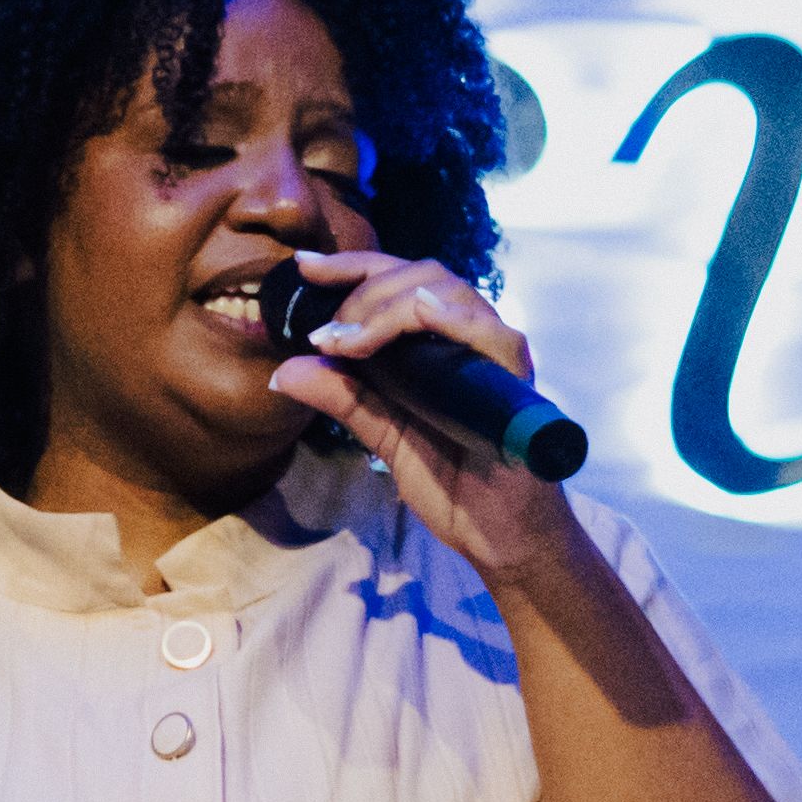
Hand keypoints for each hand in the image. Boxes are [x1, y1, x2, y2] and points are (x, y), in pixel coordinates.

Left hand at [266, 248, 585, 588]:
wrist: (494, 535)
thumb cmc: (451, 482)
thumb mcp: (382, 435)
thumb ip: (342, 398)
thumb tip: (283, 370)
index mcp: (437, 342)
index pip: (397, 281)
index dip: (350, 267)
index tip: (304, 268)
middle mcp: (469, 336)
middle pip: (418, 275)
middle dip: (362, 293)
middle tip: (328, 336)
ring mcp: (494, 353)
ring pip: (445, 292)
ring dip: (388, 307)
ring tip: (349, 343)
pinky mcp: (518, 378)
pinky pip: (490, 331)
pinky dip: (451, 317)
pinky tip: (418, 314)